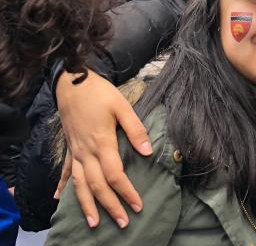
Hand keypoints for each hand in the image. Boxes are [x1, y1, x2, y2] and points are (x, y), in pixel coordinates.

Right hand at [55, 70, 151, 227]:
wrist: (72, 82)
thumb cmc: (99, 93)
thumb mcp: (122, 106)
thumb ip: (135, 129)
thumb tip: (148, 151)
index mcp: (102, 143)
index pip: (115, 175)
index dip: (126, 192)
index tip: (137, 205)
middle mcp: (86, 152)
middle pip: (97, 186)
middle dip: (110, 206)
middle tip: (123, 222)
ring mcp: (75, 151)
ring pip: (80, 185)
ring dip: (87, 205)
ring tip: (94, 222)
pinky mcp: (70, 147)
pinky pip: (66, 171)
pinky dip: (63, 186)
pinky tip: (58, 198)